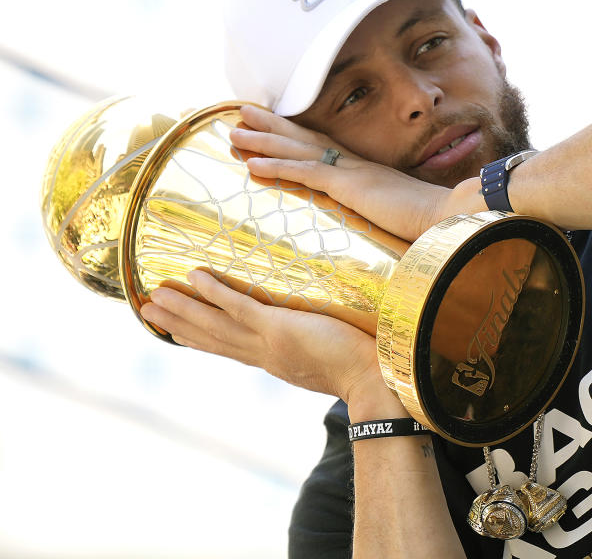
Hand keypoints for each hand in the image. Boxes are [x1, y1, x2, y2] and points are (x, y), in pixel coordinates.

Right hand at [140, 269, 397, 410]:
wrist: (375, 384)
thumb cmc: (365, 370)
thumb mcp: (331, 358)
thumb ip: (319, 346)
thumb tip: (321, 334)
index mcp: (274, 361)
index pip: (230, 347)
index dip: (201, 337)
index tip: (178, 330)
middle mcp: (264, 355)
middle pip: (211, 338)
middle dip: (179, 324)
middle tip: (147, 310)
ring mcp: (268, 342)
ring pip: (215, 323)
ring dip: (183, 310)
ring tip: (153, 297)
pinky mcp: (279, 328)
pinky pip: (240, 306)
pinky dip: (215, 292)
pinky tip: (194, 275)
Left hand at [232, 106, 484, 241]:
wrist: (453, 218)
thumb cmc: (434, 222)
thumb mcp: (402, 213)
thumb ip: (386, 211)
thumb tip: (383, 220)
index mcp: (366, 171)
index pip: (324, 148)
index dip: (295, 135)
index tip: (271, 125)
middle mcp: (355, 165)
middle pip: (305, 138)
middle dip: (271, 125)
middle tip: (241, 113)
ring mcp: (352, 173)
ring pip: (298, 150)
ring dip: (263, 141)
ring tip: (233, 132)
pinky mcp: (350, 186)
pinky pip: (306, 172)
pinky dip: (277, 166)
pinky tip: (252, 164)